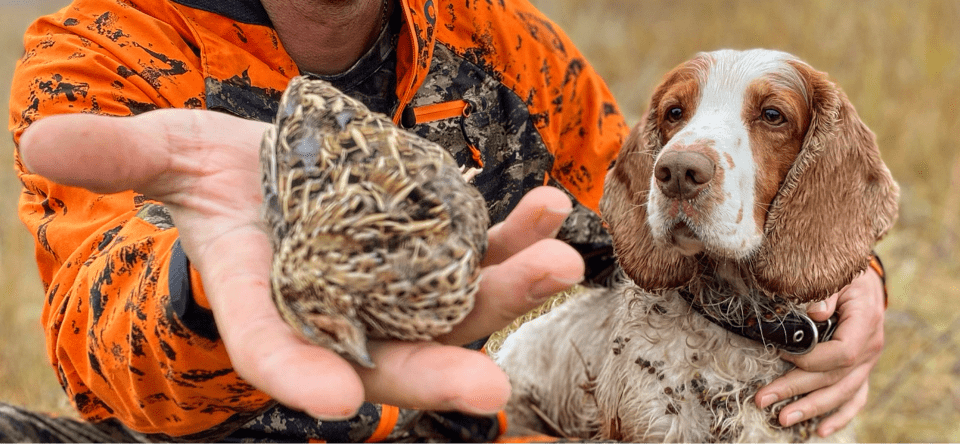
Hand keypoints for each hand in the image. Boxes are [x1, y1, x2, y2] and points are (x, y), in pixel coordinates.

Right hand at [19, 109, 584, 419]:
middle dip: (437, 374)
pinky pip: (480, 249)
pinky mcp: (437, 249)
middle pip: (388, 355)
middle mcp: (341, 310)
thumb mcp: (170, 160)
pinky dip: (515, 234)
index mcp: (269, 306)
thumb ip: (120, 158)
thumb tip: (38, 144)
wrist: (281, 175)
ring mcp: (399, 283)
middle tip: (491, 387)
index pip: (275, 352)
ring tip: (560, 261)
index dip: (298, 379)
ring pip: (454, 304)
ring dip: (509, 287)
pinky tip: (549, 207)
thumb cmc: (219, 183)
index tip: (337, 405)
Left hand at [755, 268, 884, 435]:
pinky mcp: (861, 370)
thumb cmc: (845, 276)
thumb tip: (816, 311)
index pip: (842, 353)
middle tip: (764, 400)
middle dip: (796, 391)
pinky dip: (839, 416)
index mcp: (866, 323)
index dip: (811, 359)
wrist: (863, 279)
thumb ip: (826, 292)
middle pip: (834, 378)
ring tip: (783, 418)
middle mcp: (870, 347)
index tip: (783, 355)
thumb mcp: (837, 275)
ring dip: (812, 409)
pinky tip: (821, 430)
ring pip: (842, 393)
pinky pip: (855, 398)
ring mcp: (868, 362)